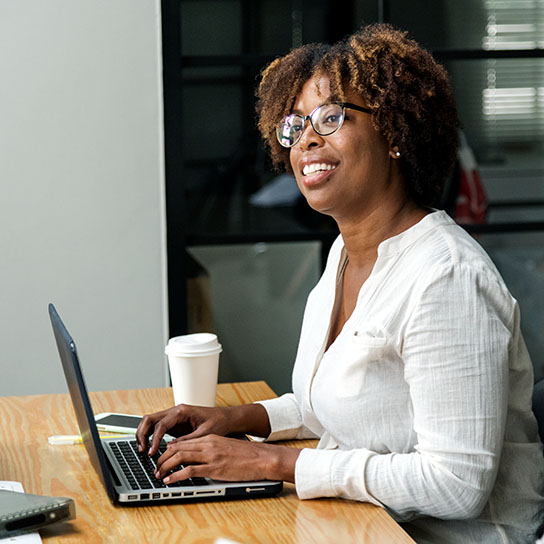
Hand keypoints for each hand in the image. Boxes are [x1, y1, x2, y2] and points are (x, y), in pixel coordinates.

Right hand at [135, 404, 235, 455]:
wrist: (225, 418)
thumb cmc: (218, 422)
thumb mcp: (205, 434)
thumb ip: (188, 440)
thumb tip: (171, 448)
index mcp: (182, 411)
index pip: (161, 424)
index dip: (154, 439)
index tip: (152, 452)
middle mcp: (175, 411)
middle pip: (150, 419)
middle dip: (142, 434)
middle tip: (142, 450)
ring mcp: (173, 417)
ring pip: (151, 421)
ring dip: (144, 434)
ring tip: (143, 450)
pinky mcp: (174, 424)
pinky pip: (157, 428)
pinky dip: (151, 436)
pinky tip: (151, 448)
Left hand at [154, 434, 299, 483]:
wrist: (262, 458)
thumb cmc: (247, 455)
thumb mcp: (225, 447)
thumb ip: (211, 449)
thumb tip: (199, 457)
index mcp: (210, 438)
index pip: (183, 442)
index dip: (168, 450)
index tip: (162, 458)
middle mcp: (208, 444)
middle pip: (177, 448)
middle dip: (163, 458)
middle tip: (156, 468)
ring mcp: (210, 455)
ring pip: (180, 457)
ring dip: (165, 467)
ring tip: (159, 475)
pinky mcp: (214, 468)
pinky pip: (189, 471)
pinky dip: (175, 476)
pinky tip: (169, 480)